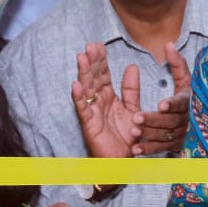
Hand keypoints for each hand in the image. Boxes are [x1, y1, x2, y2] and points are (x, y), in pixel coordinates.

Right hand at [71, 42, 143, 158]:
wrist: (122, 161)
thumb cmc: (126, 137)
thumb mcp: (132, 109)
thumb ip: (131, 90)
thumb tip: (132, 66)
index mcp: (109, 97)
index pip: (104, 75)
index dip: (101, 61)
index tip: (99, 45)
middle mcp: (99, 102)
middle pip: (94, 78)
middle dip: (92, 62)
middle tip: (90, 45)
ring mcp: (92, 112)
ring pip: (87, 89)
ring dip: (84, 74)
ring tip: (82, 58)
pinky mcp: (89, 124)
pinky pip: (83, 109)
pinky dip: (79, 97)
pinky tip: (75, 85)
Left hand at [131, 43, 191, 155]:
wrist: (198, 123)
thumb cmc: (186, 98)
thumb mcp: (185, 80)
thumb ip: (178, 64)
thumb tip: (168, 44)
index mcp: (189, 101)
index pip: (183, 103)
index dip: (173, 104)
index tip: (161, 104)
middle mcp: (187, 119)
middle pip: (170, 121)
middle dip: (153, 120)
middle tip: (136, 118)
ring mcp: (181, 134)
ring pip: (165, 136)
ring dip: (149, 134)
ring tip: (133, 132)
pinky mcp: (175, 146)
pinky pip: (162, 149)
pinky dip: (149, 149)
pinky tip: (136, 149)